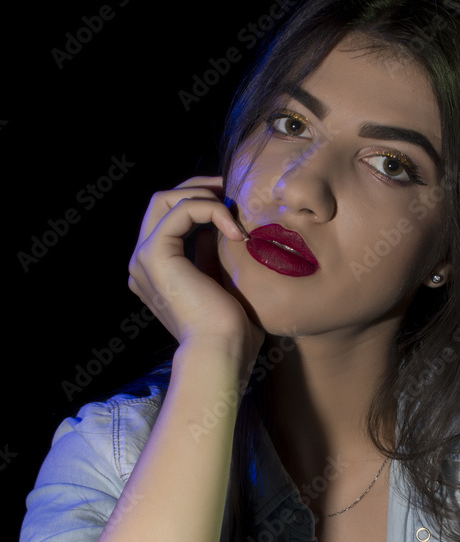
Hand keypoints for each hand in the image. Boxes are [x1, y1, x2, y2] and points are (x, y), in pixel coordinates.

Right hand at [128, 176, 263, 364]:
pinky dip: (211, 210)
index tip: (232, 204)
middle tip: (231, 190)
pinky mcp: (155, 254)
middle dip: (198, 189)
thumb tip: (215, 229)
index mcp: (156, 272)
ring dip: (204, 195)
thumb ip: (209, 255)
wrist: (222, 352)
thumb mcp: (220, 284)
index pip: (168, 219)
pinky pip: (181, 210)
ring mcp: (144, 258)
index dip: (199, 202)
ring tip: (235, 210)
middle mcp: (143, 264)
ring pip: (165, 199)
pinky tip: (235, 231)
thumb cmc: (230, 330)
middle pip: (160, 201)